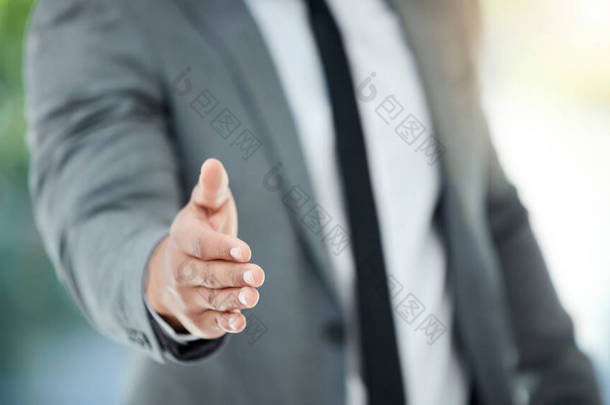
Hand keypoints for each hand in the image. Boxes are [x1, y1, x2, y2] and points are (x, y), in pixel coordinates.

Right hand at [146, 158, 264, 338]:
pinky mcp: (197, 318)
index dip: (221, 248)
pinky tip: (238, 320)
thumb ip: (212, 189)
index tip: (245, 249)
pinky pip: (209, 324)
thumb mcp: (204, 207)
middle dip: (232, 275)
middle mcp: (181, 269)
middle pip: (208, 274)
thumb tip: (214, 164)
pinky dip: (223, 324)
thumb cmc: (200, 232)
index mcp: (183, 238)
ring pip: (211, 299)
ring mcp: (187, 296)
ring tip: (252, 295)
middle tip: (257, 275)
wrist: (172, 272)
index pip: (200, 244)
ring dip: (232, 299)